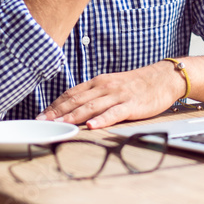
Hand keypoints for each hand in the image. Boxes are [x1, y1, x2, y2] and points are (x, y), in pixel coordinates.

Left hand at [37, 61, 183, 128]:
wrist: (162, 78)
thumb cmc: (136, 84)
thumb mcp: (111, 84)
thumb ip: (94, 94)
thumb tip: (74, 106)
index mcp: (98, 82)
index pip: (71, 93)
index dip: (54, 105)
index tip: (40, 116)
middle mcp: (105, 87)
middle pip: (76, 100)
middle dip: (57, 112)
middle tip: (41, 123)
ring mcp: (118, 95)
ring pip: (91, 107)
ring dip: (73, 116)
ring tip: (59, 125)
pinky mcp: (132, 105)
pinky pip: (114, 113)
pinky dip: (102, 120)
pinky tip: (92, 126)